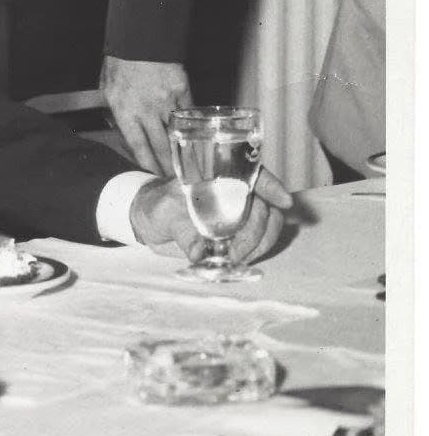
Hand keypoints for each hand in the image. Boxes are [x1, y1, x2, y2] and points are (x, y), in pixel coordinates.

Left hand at [99, 56, 190, 174]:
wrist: (138, 40)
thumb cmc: (120, 66)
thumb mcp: (108, 92)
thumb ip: (116, 116)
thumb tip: (125, 137)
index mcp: (125, 111)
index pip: (138, 146)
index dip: (147, 165)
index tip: (153, 176)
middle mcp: (147, 109)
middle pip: (160, 145)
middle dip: (167, 166)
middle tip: (174, 180)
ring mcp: (166, 100)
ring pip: (176, 134)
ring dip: (182, 153)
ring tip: (188, 168)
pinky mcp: (181, 90)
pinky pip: (188, 114)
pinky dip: (191, 127)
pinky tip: (195, 139)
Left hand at [129, 169, 292, 261]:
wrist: (150, 221)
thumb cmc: (158, 206)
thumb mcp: (165, 214)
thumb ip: (183, 231)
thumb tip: (200, 254)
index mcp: (218, 177)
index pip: (253, 173)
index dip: (272, 186)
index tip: (284, 202)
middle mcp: (235, 192)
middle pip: (265, 206)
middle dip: (258, 231)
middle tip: (236, 252)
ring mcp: (240, 213)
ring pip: (269, 225)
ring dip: (260, 244)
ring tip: (237, 259)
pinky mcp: (239, 233)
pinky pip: (260, 241)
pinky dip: (256, 252)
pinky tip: (242, 261)